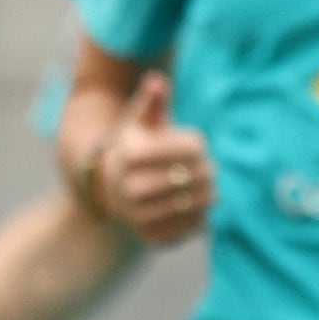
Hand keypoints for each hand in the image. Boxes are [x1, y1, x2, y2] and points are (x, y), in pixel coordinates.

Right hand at [93, 68, 212, 243]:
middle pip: (198, 175)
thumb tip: (158, 82)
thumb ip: (151, 101)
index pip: (193, 148)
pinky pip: (194, 225)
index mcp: (132, 155)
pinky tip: (192, 205)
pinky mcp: (152, 237)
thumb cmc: (134, 148)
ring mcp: (140, 216)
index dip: (198, 144)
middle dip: (207, 170)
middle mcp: (131, 188)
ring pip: (199, 202)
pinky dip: (199, 214)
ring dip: (208, 192)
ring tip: (205, 186)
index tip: (196, 145)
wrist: (109, 189)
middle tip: (207, 169)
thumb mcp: (139, 121)